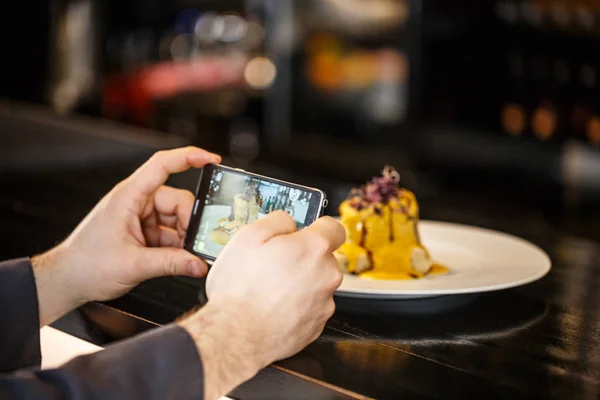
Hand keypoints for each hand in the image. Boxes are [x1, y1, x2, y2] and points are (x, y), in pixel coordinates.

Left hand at [32, 146, 219, 325]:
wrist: (68, 279)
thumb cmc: (86, 265)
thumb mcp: (134, 265)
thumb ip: (171, 263)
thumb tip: (198, 263)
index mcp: (129, 196)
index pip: (162, 165)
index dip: (189, 157)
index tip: (212, 159)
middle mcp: (136, 201)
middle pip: (177, 200)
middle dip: (190, 222)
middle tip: (195, 245)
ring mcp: (141, 216)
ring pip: (177, 218)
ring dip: (184, 238)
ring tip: (184, 257)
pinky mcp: (143, 230)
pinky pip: (170, 232)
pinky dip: (177, 246)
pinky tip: (179, 260)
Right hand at [179, 211, 344, 399]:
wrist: (236, 336)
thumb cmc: (240, 289)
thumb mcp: (248, 236)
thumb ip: (277, 220)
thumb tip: (288, 221)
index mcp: (314, 248)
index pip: (334, 227)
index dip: (318, 227)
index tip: (304, 232)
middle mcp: (326, 275)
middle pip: (323, 258)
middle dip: (302, 258)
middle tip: (273, 264)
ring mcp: (324, 303)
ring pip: (316, 284)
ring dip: (299, 283)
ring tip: (269, 289)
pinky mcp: (316, 326)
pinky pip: (310, 308)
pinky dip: (296, 306)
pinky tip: (273, 307)